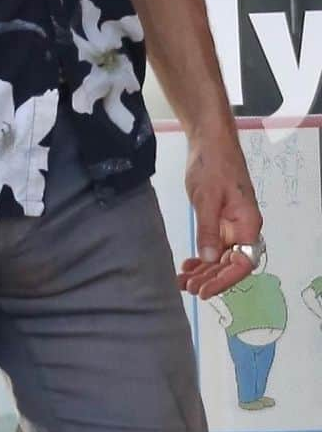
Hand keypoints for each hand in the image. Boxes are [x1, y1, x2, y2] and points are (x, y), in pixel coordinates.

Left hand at [177, 129, 262, 299]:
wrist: (209, 141)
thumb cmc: (212, 165)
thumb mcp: (207, 197)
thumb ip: (209, 228)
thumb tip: (210, 259)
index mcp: (248, 224)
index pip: (242, 263)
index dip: (224, 280)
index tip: (204, 291)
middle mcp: (244, 228)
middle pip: (231, 263)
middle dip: (210, 278)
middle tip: (187, 288)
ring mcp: (232, 225)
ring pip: (221, 256)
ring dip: (204, 270)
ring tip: (183, 281)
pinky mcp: (219, 219)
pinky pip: (214, 244)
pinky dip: (202, 256)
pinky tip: (189, 264)